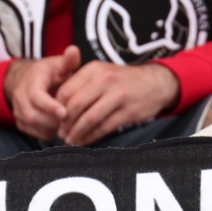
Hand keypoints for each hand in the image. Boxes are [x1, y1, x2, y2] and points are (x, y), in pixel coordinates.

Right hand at [4, 45, 81, 139]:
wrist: (26, 80)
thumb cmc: (47, 72)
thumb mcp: (58, 64)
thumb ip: (68, 61)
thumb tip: (74, 50)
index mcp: (31, 82)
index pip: (36, 97)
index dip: (49, 106)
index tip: (64, 112)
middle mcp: (21, 98)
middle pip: (33, 115)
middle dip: (54, 120)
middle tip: (72, 121)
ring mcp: (19, 111)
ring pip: (33, 125)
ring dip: (52, 127)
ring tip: (69, 124)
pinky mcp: (22, 122)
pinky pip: (34, 133)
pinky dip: (49, 133)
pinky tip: (62, 128)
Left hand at [54, 60, 179, 145]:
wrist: (156, 83)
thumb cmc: (123, 80)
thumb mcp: (102, 72)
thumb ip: (81, 84)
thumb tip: (58, 107)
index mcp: (94, 69)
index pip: (66, 91)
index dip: (57, 108)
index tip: (54, 119)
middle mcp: (105, 80)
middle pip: (75, 105)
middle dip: (65, 123)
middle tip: (60, 133)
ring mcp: (118, 96)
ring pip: (89, 118)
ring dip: (76, 132)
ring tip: (70, 139)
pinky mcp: (128, 111)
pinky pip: (104, 127)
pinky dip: (91, 137)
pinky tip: (85, 140)